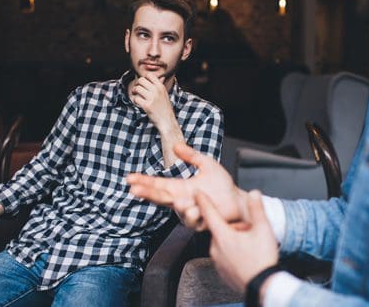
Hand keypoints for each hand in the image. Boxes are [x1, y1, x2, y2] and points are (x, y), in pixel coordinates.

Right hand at [127, 143, 245, 228]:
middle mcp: (181, 200)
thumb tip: (176, 146)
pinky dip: (193, 214)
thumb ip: (192, 156)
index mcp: (179, 187)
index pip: (157, 184)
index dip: (143, 181)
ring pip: (177, 210)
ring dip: (176, 206)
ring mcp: (189, 212)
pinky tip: (194, 209)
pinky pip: (193, 219)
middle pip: (160, 197)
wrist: (238, 200)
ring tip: (178, 201)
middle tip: (134, 189)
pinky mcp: (200, 222)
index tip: (129, 178)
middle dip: (147, 193)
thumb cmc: (223, 185)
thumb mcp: (206, 165)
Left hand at [130, 73, 175, 131]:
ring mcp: (152, 98)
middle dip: (137, 84)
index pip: (149, 75)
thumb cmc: (165, 108)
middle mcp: (156, 91)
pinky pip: (136, 99)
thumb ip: (161, 85)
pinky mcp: (147, 106)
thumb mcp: (165, 95)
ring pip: (137, 88)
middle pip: (141, 80)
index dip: (144, 78)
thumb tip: (161, 77)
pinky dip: (135, 100)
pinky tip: (138, 103)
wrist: (167, 121)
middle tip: (137, 89)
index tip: (143, 84)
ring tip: (135, 95)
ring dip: (134, 92)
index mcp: (161, 87)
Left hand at [196, 190, 278, 293]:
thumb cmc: (262, 260)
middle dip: (232, 227)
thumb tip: (254, 194)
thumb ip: (257, 209)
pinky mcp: (221, 271)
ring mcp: (217, 261)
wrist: (263, 287)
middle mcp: (215, 248)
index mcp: (223, 236)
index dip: (203, 201)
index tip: (197, 193)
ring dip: (232, 240)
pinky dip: (231, 253)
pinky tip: (245, 256)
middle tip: (248, 231)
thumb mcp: (263, 230)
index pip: (209, 213)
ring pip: (222, 243)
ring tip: (249, 245)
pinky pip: (223, 256)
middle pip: (220, 229)